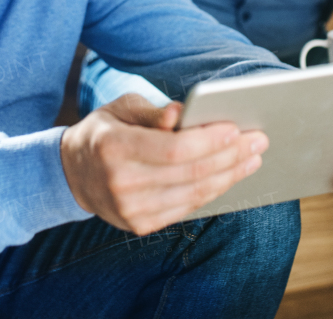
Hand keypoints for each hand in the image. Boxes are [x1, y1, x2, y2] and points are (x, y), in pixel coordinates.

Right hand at [60, 93, 267, 235]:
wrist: (73, 173)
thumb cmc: (105, 132)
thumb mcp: (121, 108)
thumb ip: (152, 112)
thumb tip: (182, 113)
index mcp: (114, 147)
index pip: (173, 149)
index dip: (209, 140)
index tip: (237, 128)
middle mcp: (121, 183)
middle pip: (190, 173)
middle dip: (230, 156)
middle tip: (258, 140)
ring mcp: (131, 210)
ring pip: (194, 194)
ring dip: (230, 175)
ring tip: (252, 158)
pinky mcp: (140, 225)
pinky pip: (187, 207)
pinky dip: (213, 191)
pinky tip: (230, 175)